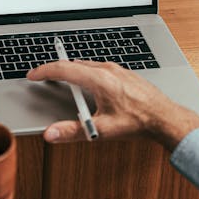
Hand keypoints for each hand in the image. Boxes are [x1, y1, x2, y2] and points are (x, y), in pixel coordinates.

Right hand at [27, 60, 198, 149]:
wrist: (164, 117)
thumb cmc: (138, 122)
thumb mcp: (102, 129)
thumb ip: (73, 132)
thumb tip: (52, 133)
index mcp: (99, 80)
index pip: (64, 69)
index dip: (45, 71)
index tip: (33, 74)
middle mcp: (107, 70)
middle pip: (73, 64)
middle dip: (55, 69)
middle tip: (42, 75)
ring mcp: (117, 70)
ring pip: (86, 64)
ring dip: (70, 69)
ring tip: (60, 76)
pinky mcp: (123, 73)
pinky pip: (98, 67)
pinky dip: (84, 71)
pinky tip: (86, 81)